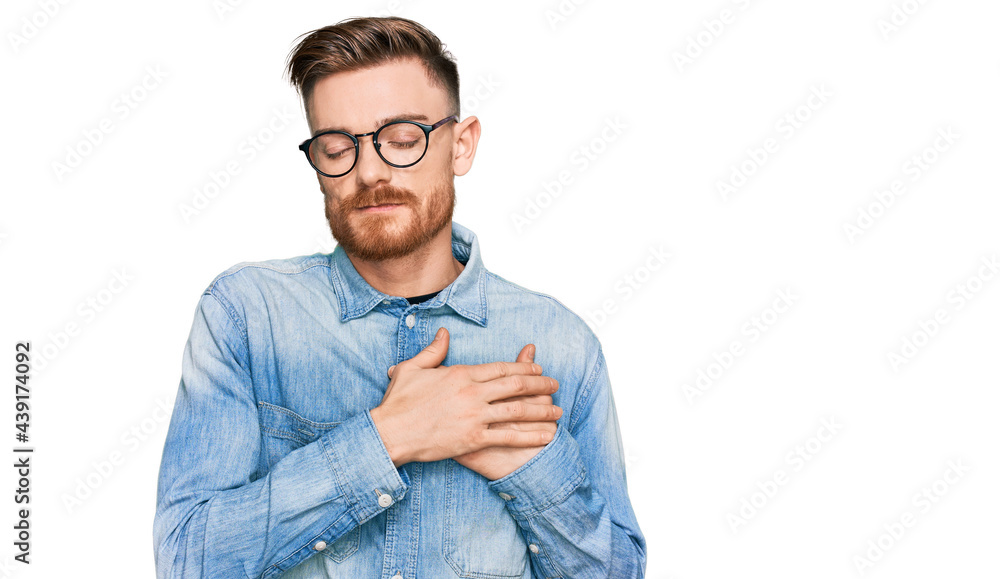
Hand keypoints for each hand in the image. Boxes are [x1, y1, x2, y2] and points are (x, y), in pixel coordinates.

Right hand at [370, 328, 560, 467]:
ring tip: (558, 410)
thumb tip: (445, 333)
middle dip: (539, 384)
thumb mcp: (412, 368)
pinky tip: (546, 436)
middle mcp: (472, 393)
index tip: (537, 367)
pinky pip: (508, 436)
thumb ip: (433, 350)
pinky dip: (530, 436)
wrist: (389, 433)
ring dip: (541, 409)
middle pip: (515, 385)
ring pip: (517, 410)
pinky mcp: (473, 439)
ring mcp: (474, 416)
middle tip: (555, 385)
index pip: (500, 367)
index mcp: (460, 373)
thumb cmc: (398, 402)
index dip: (522, 367)